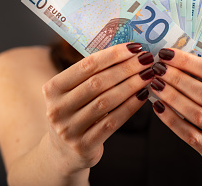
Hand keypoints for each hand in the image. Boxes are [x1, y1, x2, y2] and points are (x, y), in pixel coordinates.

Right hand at [41, 43, 154, 174]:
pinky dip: (130, 107)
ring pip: (106, 102)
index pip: (86, 66)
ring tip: (148, 75)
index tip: (134, 47)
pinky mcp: (84, 146)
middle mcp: (57, 109)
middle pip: (98, 83)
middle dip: (126, 68)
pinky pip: (112, 122)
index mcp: (53, 88)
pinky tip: (143, 96)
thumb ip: (92, 75)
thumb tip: (127, 52)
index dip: (112, 55)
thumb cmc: (75, 113)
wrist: (63, 153)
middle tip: (146, 59)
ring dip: (131, 86)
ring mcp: (69, 129)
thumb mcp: (73, 93)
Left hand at [149, 48, 201, 172]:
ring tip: (155, 84)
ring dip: (171, 97)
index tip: (168, 54)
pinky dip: (171, 120)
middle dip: (176, 78)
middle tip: (157, 68)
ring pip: (194, 115)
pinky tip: (158, 106)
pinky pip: (189, 135)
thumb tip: (179, 60)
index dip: (188, 62)